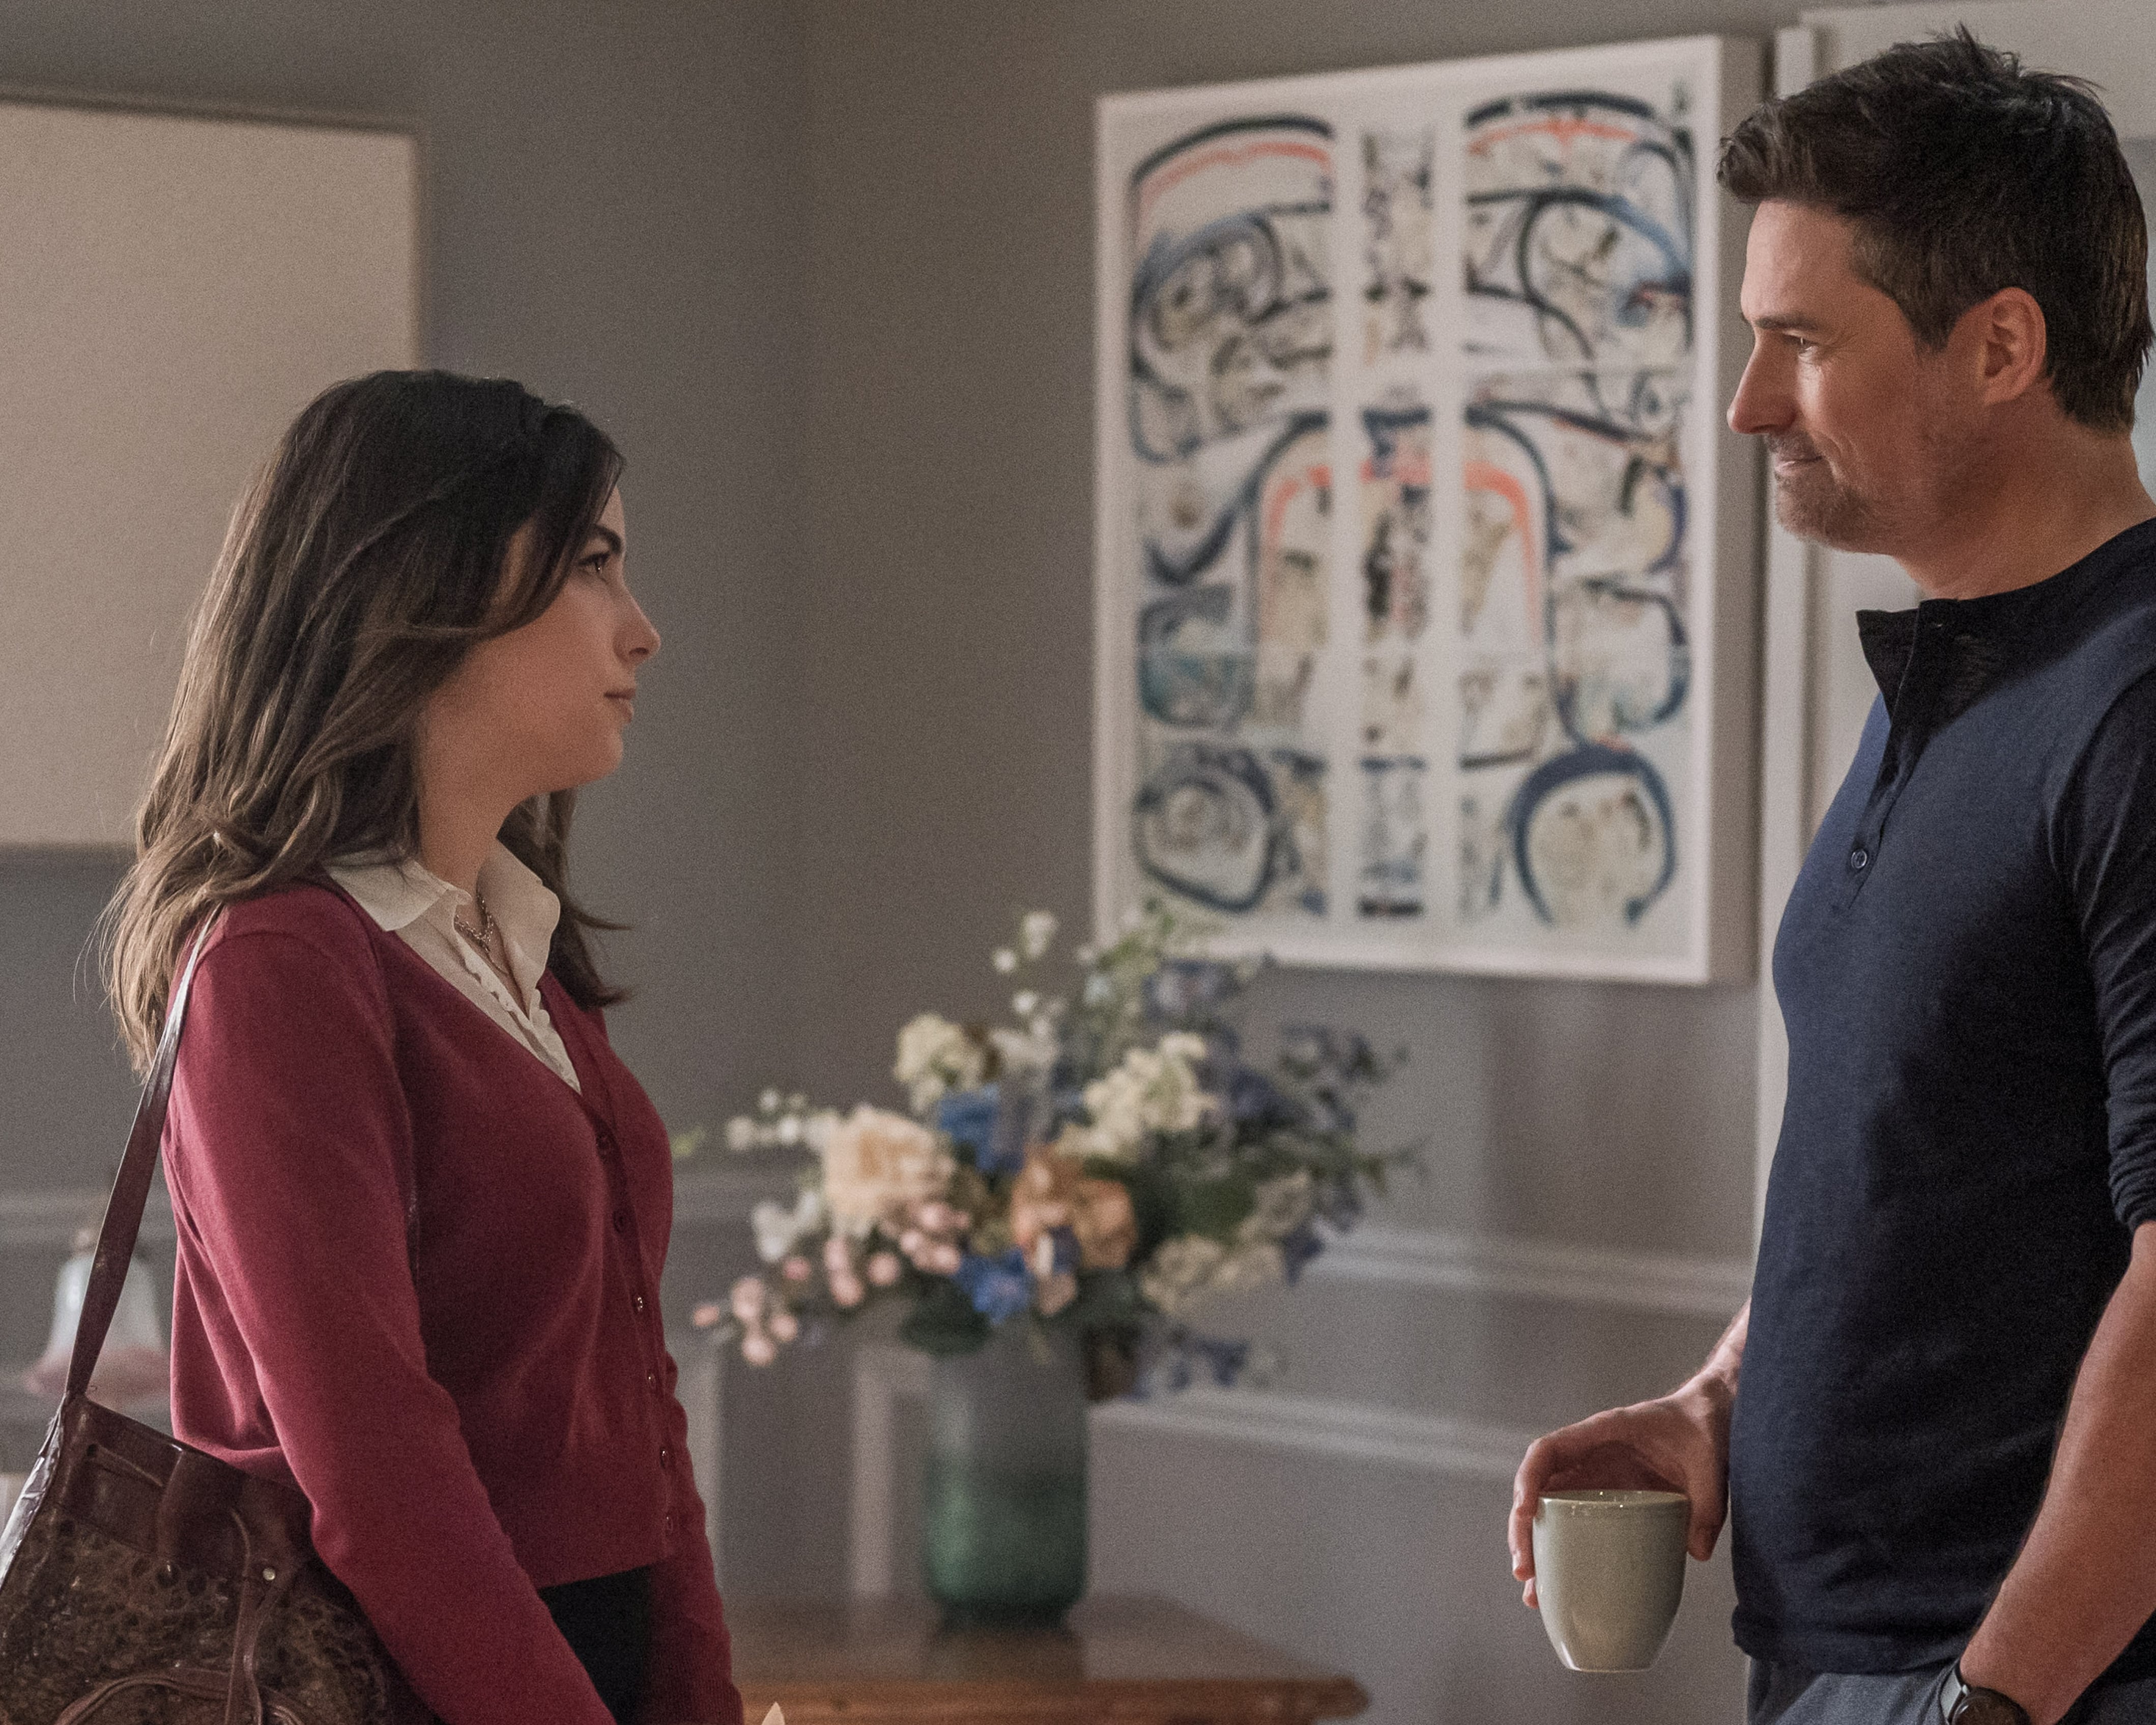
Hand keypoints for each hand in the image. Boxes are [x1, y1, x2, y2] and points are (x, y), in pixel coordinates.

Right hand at [1508, 1377, 1732, 1608]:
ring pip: (1551, 1512)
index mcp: (1602, 1434)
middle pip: (1538, 1490)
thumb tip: (1697, 1552)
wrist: (1710, 1420)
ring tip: (1535, 1592)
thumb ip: (1707, 1504)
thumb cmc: (1702, 1430)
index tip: (1525, 1513)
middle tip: (1525, 1571)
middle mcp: (1590, 1458)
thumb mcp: (1709, 1463)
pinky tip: (1564, 1584)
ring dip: (1538, 1548)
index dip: (1529, 1480)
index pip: (1548, 1451)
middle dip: (1524, 1530)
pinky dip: (1565, 1552)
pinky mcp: (1611, 1501)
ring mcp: (1597, 1480)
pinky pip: (1577, 1524)